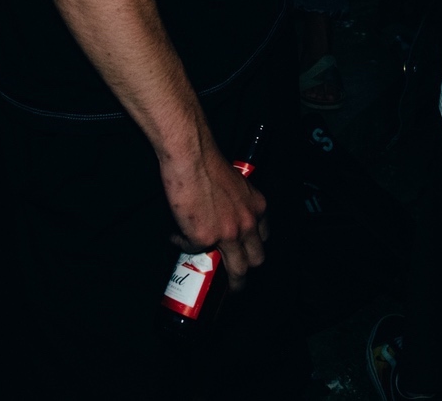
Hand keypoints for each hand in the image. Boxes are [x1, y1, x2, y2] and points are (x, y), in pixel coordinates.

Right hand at [161, 128, 269, 290]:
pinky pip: (193, 250)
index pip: (264, 237)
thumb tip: (224, 217)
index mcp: (257, 207)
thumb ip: (237, 205)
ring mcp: (227, 234)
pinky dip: (183, 244)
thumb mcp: (236, 184)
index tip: (246, 253)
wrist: (192, 157)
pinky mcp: (204, 238)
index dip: (254, 248)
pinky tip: (177, 235)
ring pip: (236, 270)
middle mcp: (247, 223)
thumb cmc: (209, 163)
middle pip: (255, 260)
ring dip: (227, 280)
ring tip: (213, 284)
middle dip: (246, 274)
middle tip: (236, 280)